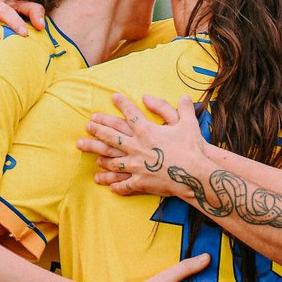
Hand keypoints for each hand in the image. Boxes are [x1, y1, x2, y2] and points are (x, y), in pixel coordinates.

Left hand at [76, 93, 206, 195]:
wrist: (194, 174)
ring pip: (112, 160)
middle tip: (87, 126)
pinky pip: (123, 184)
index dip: (122, 103)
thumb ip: (184, 108)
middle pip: (111, 136)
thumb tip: (184, 95)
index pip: (130, 113)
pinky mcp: (140, 182)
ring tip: (89, 153)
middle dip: (98, 129)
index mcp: (146, 131)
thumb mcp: (190, 123)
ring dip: (98, 155)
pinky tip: (108, 185)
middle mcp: (136, 146)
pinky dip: (115, 184)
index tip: (113, 97)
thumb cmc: (192, 148)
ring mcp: (135, 165)